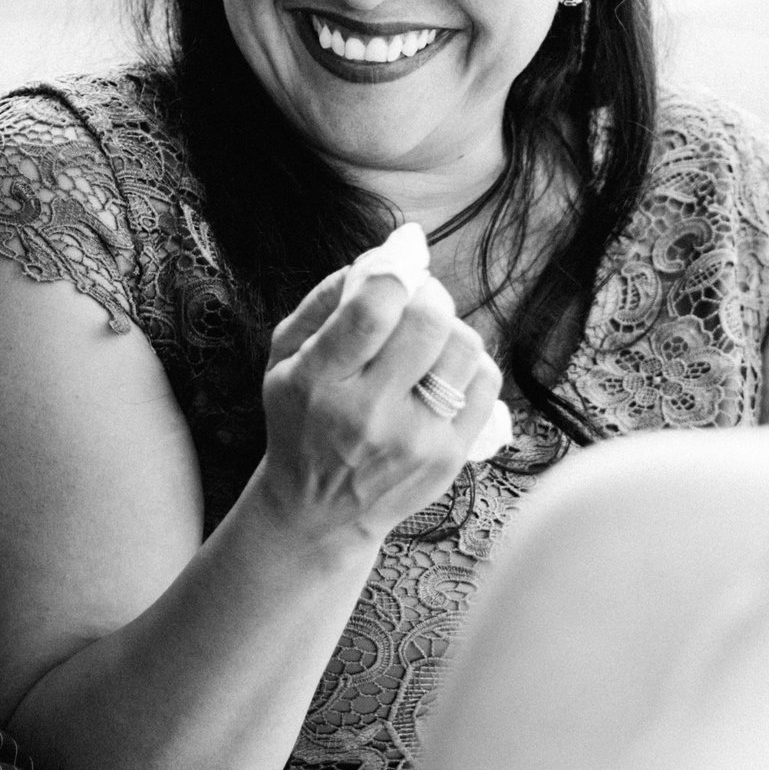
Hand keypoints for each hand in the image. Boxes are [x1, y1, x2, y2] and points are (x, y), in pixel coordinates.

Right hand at [250, 266, 504, 548]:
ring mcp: (416, 439)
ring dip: (449, 328)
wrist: (319, 512)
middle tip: (415, 300)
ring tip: (426, 341)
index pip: (371, 312)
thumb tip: (384, 257)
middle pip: (429, 323)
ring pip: (464, 347)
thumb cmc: (301, 422)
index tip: (393, 271)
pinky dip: (467, 364)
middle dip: (427, 296)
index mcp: (319, 382)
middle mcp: (369, 413)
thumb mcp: (284, 359)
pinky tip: (441, 372)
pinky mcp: (449, 457)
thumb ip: (325, 300)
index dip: (392, 275)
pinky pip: (484, 382)